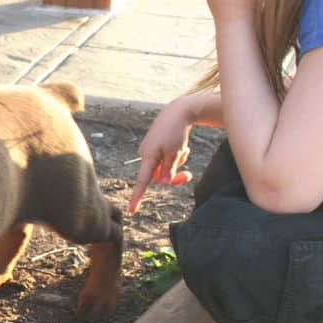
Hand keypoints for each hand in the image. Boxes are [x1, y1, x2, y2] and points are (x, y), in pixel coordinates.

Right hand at [129, 96, 194, 213]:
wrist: (178, 111)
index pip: (142, 181)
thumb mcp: (175, 152)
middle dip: (175, 176)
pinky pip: (166, 159)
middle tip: (189, 176)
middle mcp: (146, 155)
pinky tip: (181, 145)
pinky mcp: (157, 146)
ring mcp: (151, 150)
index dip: (137, 197)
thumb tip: (163, 183)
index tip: (132, 210)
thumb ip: (169, 170)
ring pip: (164, 167)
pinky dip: (175, 156)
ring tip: (184, 149)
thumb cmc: (176, 131)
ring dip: (177, 163)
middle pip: (159, 176)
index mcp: (148, 157)